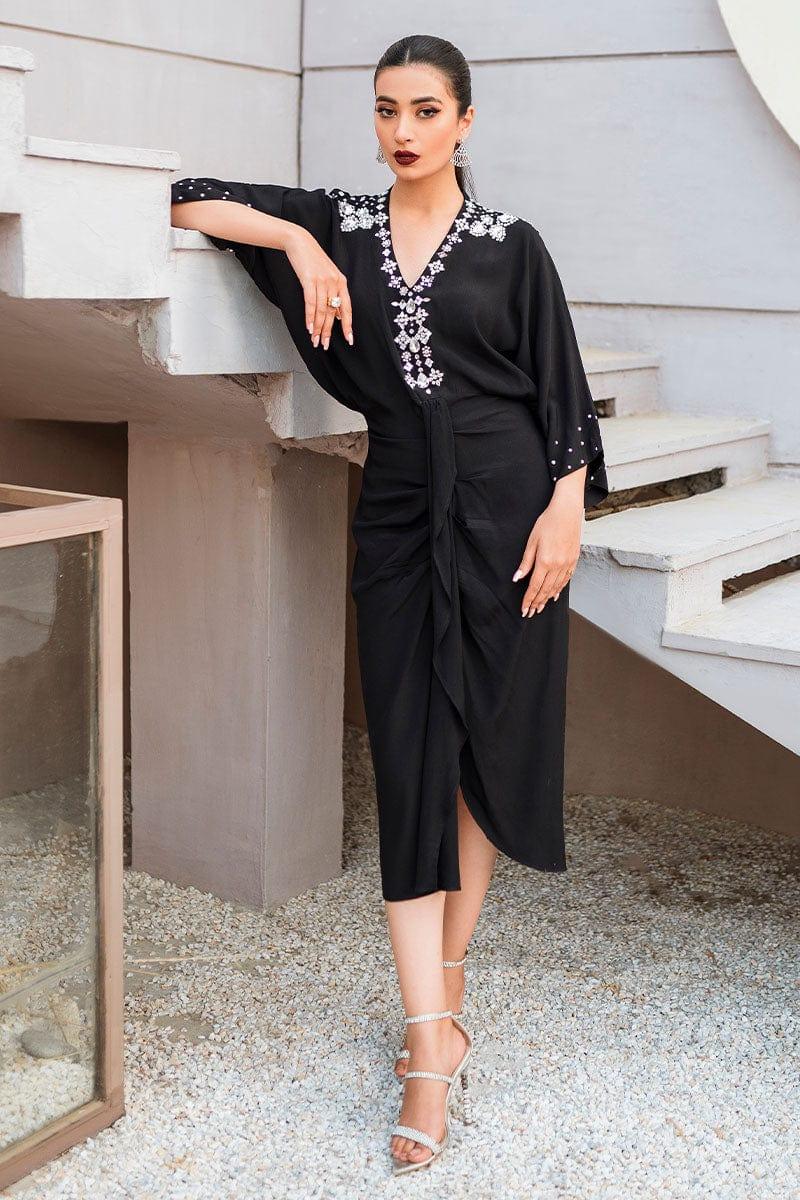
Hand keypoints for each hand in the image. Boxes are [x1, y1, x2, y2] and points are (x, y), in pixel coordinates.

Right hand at [284, 228, 353, 349]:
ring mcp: (322, 281)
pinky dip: (310, 317)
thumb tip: (337, 315)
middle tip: (325, 345)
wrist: (300, 242)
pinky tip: (309, 328)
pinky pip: (311, 303)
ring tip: (315, 340)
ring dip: (318, 328)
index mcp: (341, 282)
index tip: (349, 340)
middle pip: (333, 312)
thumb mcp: (328, 275)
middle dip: (329, 331)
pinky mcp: (310, 279)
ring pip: (322, 310)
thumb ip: (333, 293)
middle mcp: (334, 282)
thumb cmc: (312, 260)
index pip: (346, 308)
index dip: (348, 325)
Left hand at [512, 492, 582, 615]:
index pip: (534, 587)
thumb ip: (525, 562)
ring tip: (540, 607)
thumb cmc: (548, 522)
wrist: (567, 511)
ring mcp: (567, 564)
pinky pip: (566, 580)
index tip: (524, 609)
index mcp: (545, 561)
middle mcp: (558, 566)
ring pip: (556, 587)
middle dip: (537, 603)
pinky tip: (555, 594)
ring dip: (547, 598)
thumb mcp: (532, 541)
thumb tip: (517, 578)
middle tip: (531, 613)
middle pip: (545, 590)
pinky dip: (559, 589)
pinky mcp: (574, 560)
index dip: (528, 600)